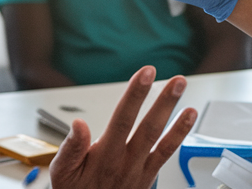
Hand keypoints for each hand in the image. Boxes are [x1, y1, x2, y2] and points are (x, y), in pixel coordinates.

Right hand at [49, 66, 196, 188]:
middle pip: (148, 129)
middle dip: (164, 103)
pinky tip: (188, 119)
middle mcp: (125, 163)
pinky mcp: (148, 177)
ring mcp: (139, 171)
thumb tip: (78, 124)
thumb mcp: (62, 172)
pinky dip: (179, 136)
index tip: (145, 74)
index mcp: (104, 157)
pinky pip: (166, 155)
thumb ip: (71, 148)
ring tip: (189, 100)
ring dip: (178, 121)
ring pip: (161, 143)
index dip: (135, 95)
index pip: (122, 120)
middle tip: (178, 81)